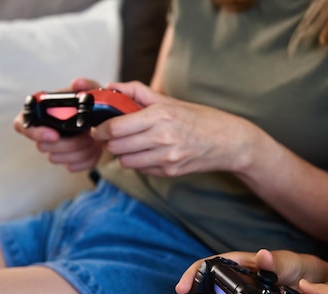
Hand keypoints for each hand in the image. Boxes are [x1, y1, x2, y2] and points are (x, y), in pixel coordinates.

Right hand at [13, 78, 104, 171]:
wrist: (107, 123)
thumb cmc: (94, 105)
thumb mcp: (93, 91)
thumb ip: (87, 85)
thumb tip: (77, 84)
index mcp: (41, 112)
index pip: (21, 124)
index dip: (35, 132)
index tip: (55, 134)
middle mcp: (43, 132)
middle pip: (42, 146)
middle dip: (67, 143)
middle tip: (87, 135)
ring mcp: (55, 148)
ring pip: (56, 158)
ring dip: (79, 151)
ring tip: (94, 140)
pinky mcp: (68, 160)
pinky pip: (73, 166)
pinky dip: (87, 159)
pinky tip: (96, 149)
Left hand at [91, 81, 264, 176]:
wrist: (228, 142)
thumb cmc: (200, 119)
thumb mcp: (170, 101)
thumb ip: (137, 93)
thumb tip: (111, 87)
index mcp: (160, 115)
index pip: (115, 127)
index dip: (101, 129)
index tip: (99, 128)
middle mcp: (162, 138)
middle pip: (116, 146)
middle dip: (110, 141)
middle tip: (113, 136)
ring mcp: (166, 158)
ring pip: (125, 161)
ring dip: (124, 154)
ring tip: (133, 144)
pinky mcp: (170, 172)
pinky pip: (141, 170)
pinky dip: (140, 162)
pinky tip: (150, 153)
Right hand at [175, 249, 327, 293]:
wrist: (309, 285)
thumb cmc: (295, 267)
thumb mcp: (287, 263)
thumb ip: (274, 261)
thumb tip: (263, 254)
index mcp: (236, 263)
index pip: (206, 265)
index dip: (191, 276)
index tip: (181, 290)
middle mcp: (232, 279)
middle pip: (206, 291)